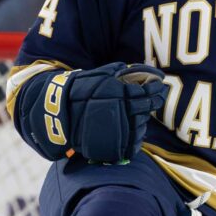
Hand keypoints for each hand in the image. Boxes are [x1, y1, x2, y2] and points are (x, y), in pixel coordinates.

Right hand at [30, 62, 167, 162]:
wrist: (55, 115)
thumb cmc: (75, 92)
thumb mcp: (94, 77)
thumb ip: (113, 72)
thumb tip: (129, 68)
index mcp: (116, 93)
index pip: (144, 91)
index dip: (154, 88)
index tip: (159, 85)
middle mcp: (119, 111)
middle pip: (145, 107)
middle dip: (154, 101)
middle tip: (159, 96)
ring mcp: (116, 130)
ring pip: (141, 125)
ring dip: (144, 118)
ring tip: (143, 112)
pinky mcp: (113, 146)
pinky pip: (133, 142)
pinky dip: (136, 136)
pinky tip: (136, 129)